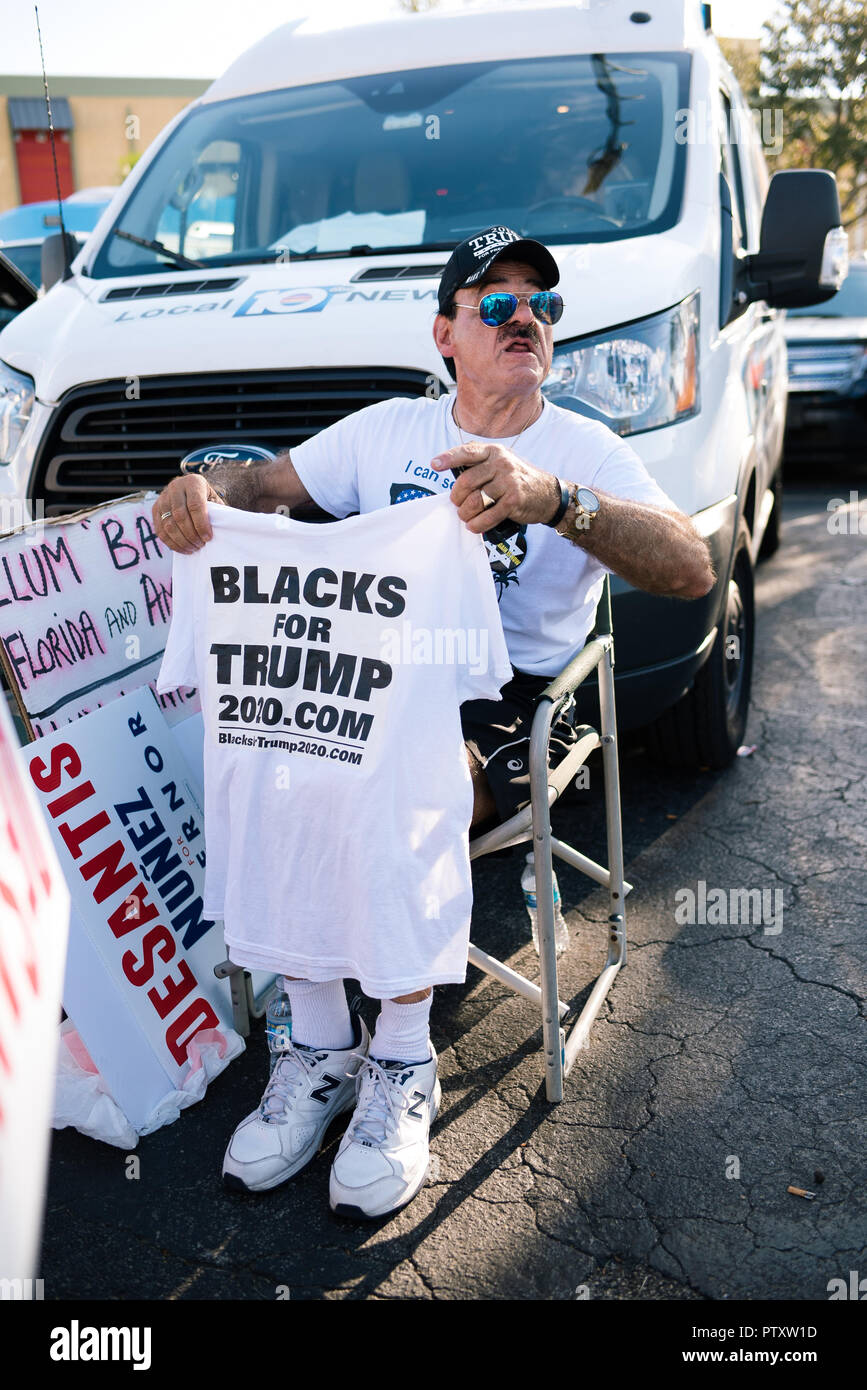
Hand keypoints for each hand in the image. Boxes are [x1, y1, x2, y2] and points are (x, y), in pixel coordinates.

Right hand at [153, 474, 223, 552]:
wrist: (192, 490)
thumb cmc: (207, 499)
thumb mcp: (215, 500)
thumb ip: (216, 513)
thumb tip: (217, 533)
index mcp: (193, 482)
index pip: (195, 505)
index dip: (201, 524)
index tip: (208, 538)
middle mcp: (175, 487)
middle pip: (180, 515)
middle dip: (191, 534)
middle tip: (201, 545)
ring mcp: (162, 498)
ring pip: (168, 524)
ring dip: (181, 541)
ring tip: (193, 548)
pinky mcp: (155, 509)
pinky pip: (160, 530)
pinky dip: (171, 543)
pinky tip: (183, 549)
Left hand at [430, 443, 561, 533]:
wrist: (547, 494)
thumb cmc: (517, 481)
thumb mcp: (500, 465)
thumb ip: (479, 467)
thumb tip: (453, 480)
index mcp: (494, 452)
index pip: (467, 452)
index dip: (448, 458)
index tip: (434, 465)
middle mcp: (501, 463)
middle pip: (466, 481)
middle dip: (457, 498)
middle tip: (458, 504)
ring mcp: (509, 482)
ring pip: (475, 501)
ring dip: (466, 513)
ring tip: (466, 517)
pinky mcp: (514, 500)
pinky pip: (489, 516)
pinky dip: (478, 524)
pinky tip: (474, 526)